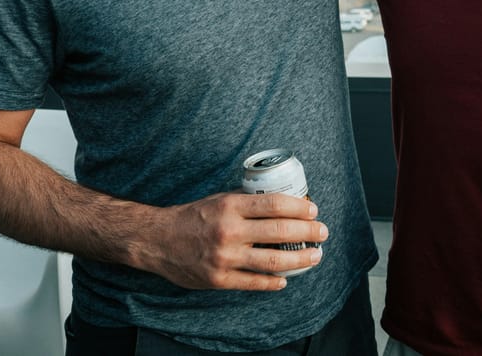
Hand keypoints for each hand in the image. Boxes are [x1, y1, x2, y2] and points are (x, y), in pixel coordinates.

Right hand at [135, 192, 327, 291]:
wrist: (158, 240)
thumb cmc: (193, 217)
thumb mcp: (219, 199)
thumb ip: (246, 201)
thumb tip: (281, 201)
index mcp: (230, 206)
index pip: (275, 204)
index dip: (299, 208)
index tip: (313, 211)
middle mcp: (229, 231)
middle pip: (280, 233)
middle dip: (308, 233)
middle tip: (323, 232)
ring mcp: (225, 258)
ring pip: (273, 262)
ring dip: (300, 260)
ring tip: (315, 256)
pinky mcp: (219, 280)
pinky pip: (254, 283)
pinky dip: (274, 282)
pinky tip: (286, 279)